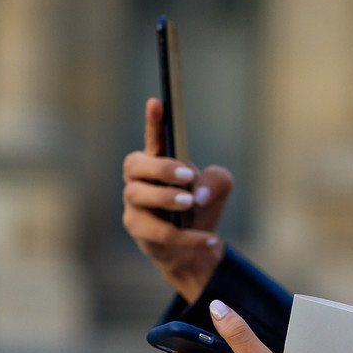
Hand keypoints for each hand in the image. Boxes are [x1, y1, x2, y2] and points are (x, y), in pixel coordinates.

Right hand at [122, 97, 233, 301]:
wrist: (196, 250)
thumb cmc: (200, 210)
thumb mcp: (218, 190)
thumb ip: (217, 180)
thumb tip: (199, 193)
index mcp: (159, 162)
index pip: (153, 138)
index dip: (153, 121)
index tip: (158, 102)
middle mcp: (140, 179)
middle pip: (134, 164)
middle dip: (160, 167)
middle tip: (187, 176)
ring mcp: (134, 203)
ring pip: (138, 195)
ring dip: (166, 198)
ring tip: (191, 203)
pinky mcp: (137, 228)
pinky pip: (159, 231)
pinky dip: (188, 236)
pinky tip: (211, 239)